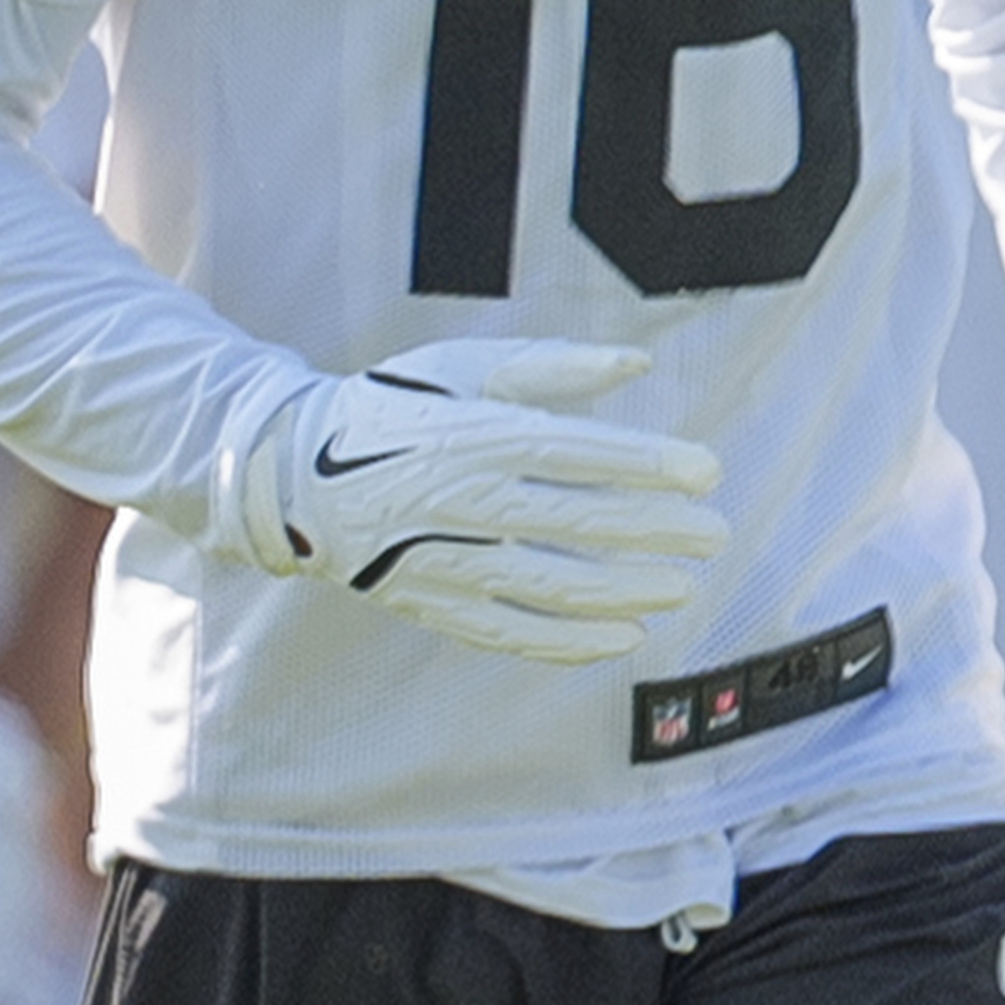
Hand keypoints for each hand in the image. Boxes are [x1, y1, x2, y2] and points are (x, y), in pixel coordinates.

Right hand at [206, 336, 726, 661]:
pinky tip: (625, 635)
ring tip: (682, 587)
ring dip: (627, 590)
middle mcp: (460, 499)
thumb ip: (553, 366)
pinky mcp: (429, 600)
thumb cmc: (395, 410)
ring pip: (550, 584)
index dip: (649, 465)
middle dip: (657, 531)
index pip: (578, 453)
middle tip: (715, 535)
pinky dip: (570, 641)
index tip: (707, 472)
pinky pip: (508, 631)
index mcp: (473, 435)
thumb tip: (638, 363)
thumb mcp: (464, 367)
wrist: (288, 471)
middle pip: (578, 522)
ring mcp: (442, 556)